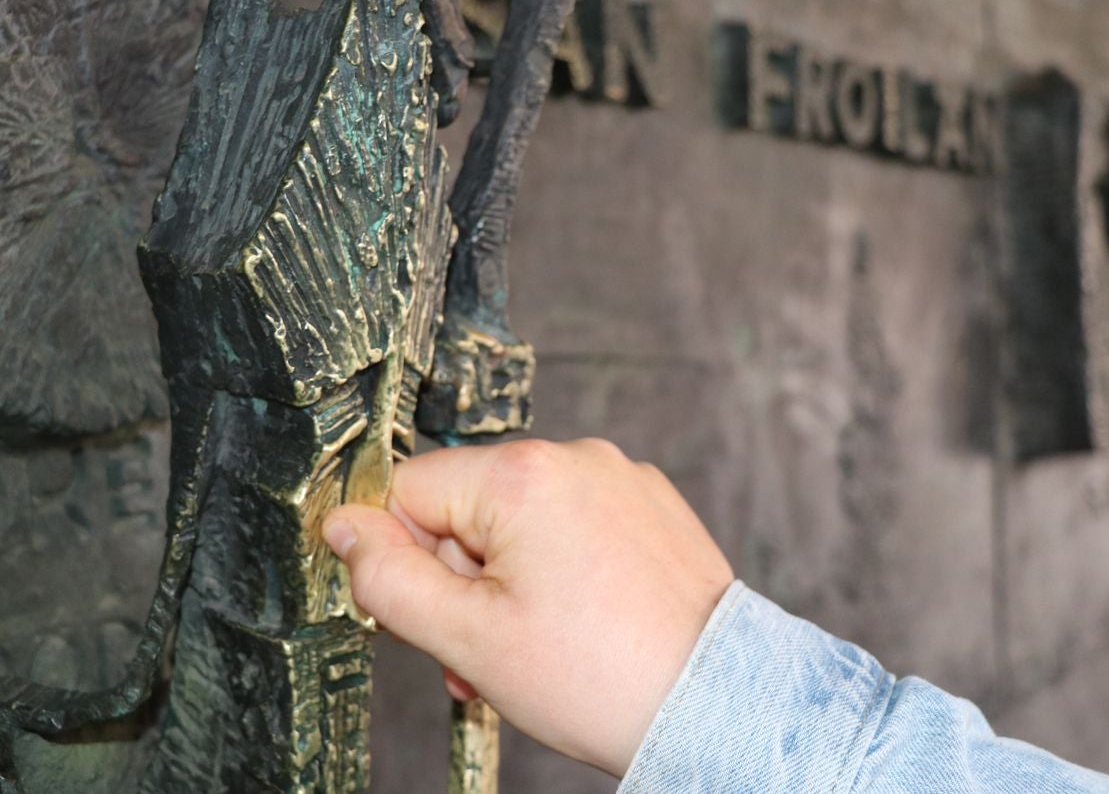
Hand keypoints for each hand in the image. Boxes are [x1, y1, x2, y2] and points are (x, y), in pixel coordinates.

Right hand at [322, 438, 733, 777]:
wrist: (714, 702)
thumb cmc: (602, 678)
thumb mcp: (467, 638)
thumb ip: (388, 578)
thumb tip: (343, 528)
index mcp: (523, 476)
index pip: (408, 491)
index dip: (403, 559)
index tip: (431, 615)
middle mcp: (576, 457)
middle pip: (465, 508)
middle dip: (461, 582)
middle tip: (484, 651)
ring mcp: (620, 478)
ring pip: (519, 522)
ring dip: (506, 583)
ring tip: (533, 648)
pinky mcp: (649, 505)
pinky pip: (573, 526)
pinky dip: (560, 570)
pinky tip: (579, 625)